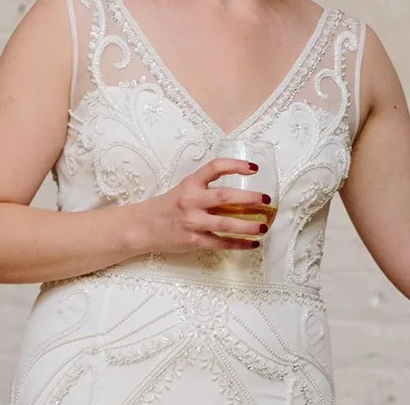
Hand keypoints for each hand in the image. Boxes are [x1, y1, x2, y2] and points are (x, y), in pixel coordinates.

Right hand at [140, 158, 272, 252]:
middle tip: (266, 200)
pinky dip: (238, 244)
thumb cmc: (169, 206)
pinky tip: (252, 243)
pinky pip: (220, 243)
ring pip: (225, 224)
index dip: (236, 165)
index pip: (215, 167)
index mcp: (191, 183)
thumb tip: (242, 192)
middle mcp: (191, 201)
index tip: (254, 168)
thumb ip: (208, 187)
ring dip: (248, 226)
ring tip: (264, 226)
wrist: (143, 227)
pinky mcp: (192, 240)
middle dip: (249, 199)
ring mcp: (192, 222)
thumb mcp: (186, 189)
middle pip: (224, 197)